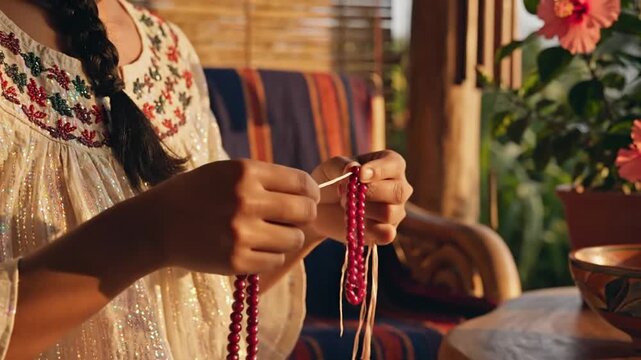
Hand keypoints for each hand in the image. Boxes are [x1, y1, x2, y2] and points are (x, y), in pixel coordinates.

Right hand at [139, 159, 319, 274]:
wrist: (156, 225)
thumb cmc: (196, 193)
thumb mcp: (228, 171)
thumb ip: (266, 179)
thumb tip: (308, 193)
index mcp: (246, 172)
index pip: (302, 182)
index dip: (311, 191)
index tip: (307, 197)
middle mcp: (246, 200)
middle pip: (305, 212)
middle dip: (305, 216)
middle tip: (294, 218)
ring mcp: (242, 233)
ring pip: (294, 239)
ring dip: (288, 237)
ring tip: (270, 234)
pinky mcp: (236, 260)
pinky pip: (276, 260)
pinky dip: (271, 256)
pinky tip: (255, 248)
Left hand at [307, 150, 412, 244]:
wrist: (321, 206)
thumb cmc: (331, 180)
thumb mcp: (330, 167)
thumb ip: (341, 165)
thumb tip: (354, 168)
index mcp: (390, 165)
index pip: (395, 165)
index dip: (379, 170)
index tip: (360, 175)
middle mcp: (398, 187)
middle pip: (398, 192)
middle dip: (370, 192)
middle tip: (345, 192)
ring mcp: (395, 211)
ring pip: (390, 213)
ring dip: (363, 210)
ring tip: (346, 205)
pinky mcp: (386, 231)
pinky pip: (387, 233)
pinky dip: (369, 229)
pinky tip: (354, 222)